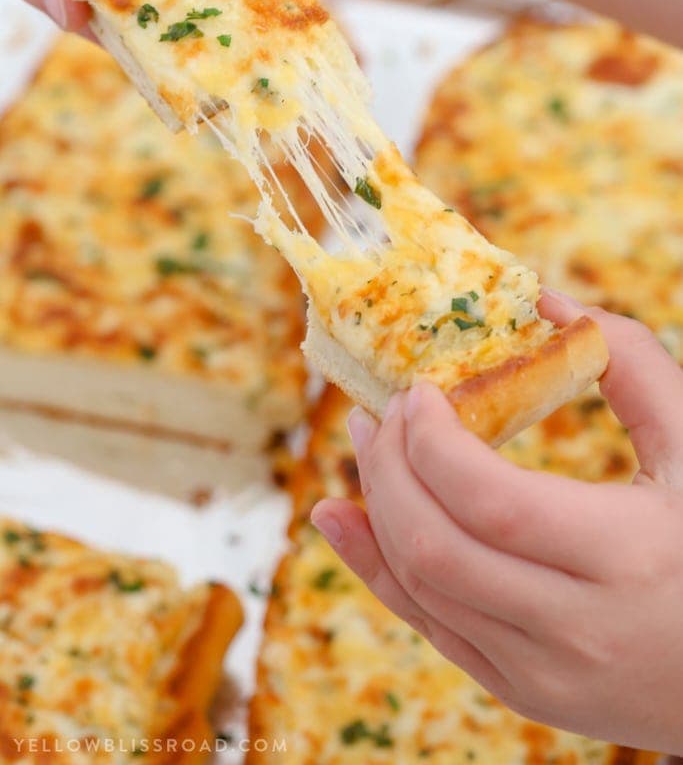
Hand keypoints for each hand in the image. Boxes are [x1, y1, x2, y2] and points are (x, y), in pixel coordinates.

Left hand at [312, 293, 682, 753]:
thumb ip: (629, 363)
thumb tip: (545, 298)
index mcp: (627, 556)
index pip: (492, 502)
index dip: (433, 443)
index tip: (414, 393)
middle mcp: (576, 628)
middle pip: (437, 546)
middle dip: (389, 468)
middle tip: (378, 412)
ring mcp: (543, 672)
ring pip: (421, 587)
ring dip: (376, 508)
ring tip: (366, 445)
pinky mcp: (522, 690)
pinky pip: (428, 627)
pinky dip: (375, 567)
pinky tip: (340, 518)